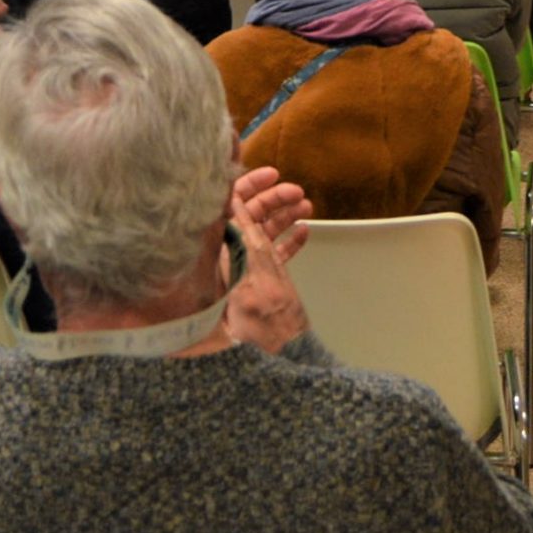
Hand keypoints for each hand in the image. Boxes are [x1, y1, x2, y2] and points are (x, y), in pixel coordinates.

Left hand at [221, 171, 310, 354]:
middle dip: (274, 199)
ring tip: (307, 206)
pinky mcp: (264, 282)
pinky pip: (276, 254)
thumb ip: (244, 243)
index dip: (248, 186)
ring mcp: (250, 268)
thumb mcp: (251, 278)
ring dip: (286, 215)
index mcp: (225, 251)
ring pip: (266, 232)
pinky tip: (305, 231)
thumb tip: (230, 205)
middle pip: (250, 215)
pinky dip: (291, 240)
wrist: (274, 358)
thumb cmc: (255, 325)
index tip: (271, 174)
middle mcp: (234, 255)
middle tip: (297, 191)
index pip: (230, 207)